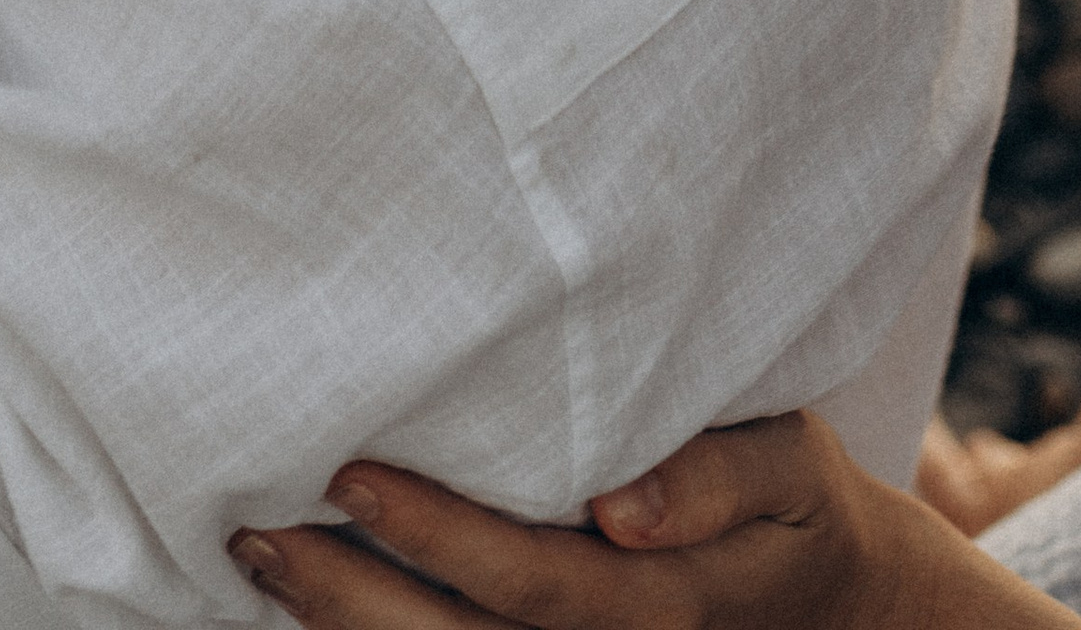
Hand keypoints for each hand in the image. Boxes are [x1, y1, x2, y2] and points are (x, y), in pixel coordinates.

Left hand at [230, 424, 1069, 628]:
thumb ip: (714, 476)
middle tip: (257, 528)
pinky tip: (307, 601)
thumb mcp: (786, 465)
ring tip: (254, 555)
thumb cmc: (787, 501)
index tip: (351, 473)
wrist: (826, 597)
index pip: (532, 579)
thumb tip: (621, 507)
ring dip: (340, 624)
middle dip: (351, 594)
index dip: (438, 536)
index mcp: (658, 600)